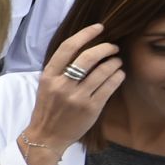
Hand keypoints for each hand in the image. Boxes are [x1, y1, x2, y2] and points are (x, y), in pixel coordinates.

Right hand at [28, 24, 122, 150]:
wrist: (46, 136)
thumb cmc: (48, 109)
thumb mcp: (46, 86)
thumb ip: (61, 69)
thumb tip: (85, 49)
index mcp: (48, 76)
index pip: (68, 48)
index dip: (86, 34)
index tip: (99, 28)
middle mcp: (62, 85)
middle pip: (88, 57)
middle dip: (105, 48)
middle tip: (113, 47)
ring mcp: (77, 97)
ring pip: (102, 71)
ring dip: (114, 62)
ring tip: (117, 61)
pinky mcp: (91, 108)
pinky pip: (109, 86)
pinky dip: (117, 76)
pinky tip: (119, 74)